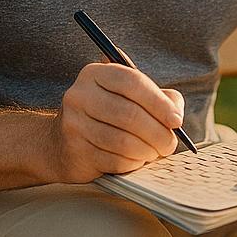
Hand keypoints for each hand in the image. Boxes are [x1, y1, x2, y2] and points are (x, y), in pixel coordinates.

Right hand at [48, 62, 185, 181]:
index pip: (132, 82)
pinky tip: (136, 160)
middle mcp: (80, 95)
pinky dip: (132, 163)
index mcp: (95, 73)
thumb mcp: (130, 97)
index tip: (176, 120)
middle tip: (170, 144)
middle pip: (129, 114)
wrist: (60, 143)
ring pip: (122, 141)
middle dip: (157, 133)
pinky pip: (114, 160)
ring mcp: (74, 124)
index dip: (158, 102)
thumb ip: (159, 98)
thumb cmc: (106, 116)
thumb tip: (175, 114)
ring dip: (147, 151)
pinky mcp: (74, 151)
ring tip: (154, 153)